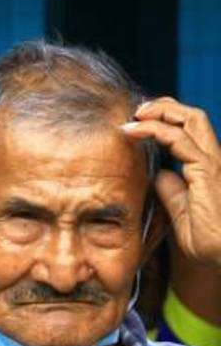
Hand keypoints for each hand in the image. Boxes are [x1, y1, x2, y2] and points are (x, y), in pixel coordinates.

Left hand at [123, 98, 220, 265]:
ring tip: (134, 115)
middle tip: (137, 110)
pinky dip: (154, 129)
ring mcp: (211, 162)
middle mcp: (211, 159)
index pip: (188, 130)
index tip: (137, 122)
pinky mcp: (207, 170)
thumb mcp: (180, 211)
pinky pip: (180, 139)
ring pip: (189, 119)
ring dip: (158, 111)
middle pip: (192, 116)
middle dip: (164, 106)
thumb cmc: (206, 239)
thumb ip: (171, 191)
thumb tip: (159, 174)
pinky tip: (135, 130)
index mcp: (206, 166)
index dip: (165, 119)